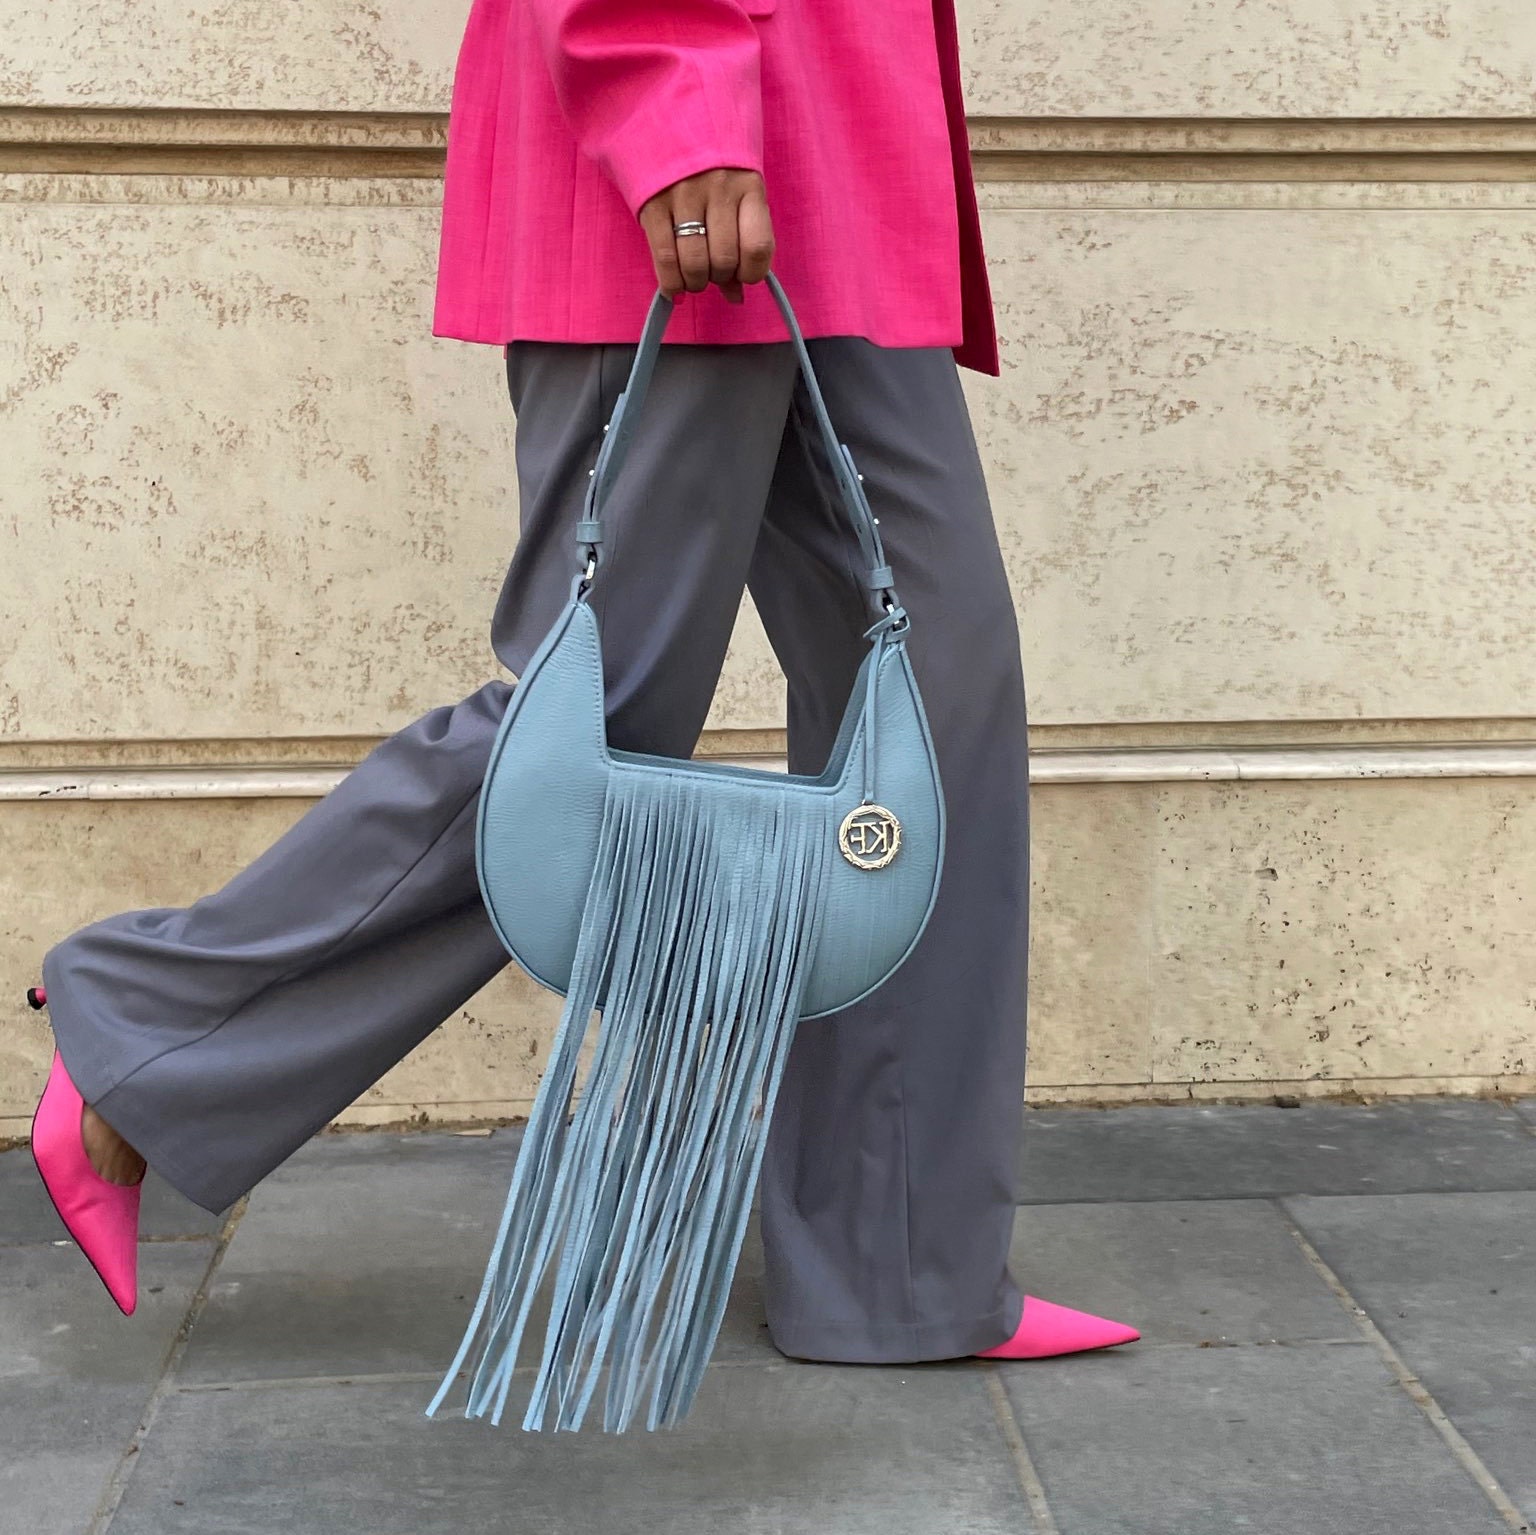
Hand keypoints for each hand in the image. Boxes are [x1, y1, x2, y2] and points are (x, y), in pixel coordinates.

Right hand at [638, 168, 774, 304]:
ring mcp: (684, 195)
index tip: (742, 273)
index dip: (752, 273)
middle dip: (719, 278)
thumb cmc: (712, 165)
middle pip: (724, 260)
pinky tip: (674, 286)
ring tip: (693, 276)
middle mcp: (718, 189)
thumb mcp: (738, 192)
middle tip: (712, 271)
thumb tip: (735, 296)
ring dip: (695, 282)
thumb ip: (742, 241)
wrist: (668, 117)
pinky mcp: (653, 204)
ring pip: (695, 264)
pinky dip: (671, 283)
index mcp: (748, 186)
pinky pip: (665, 259)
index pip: (758, 247)